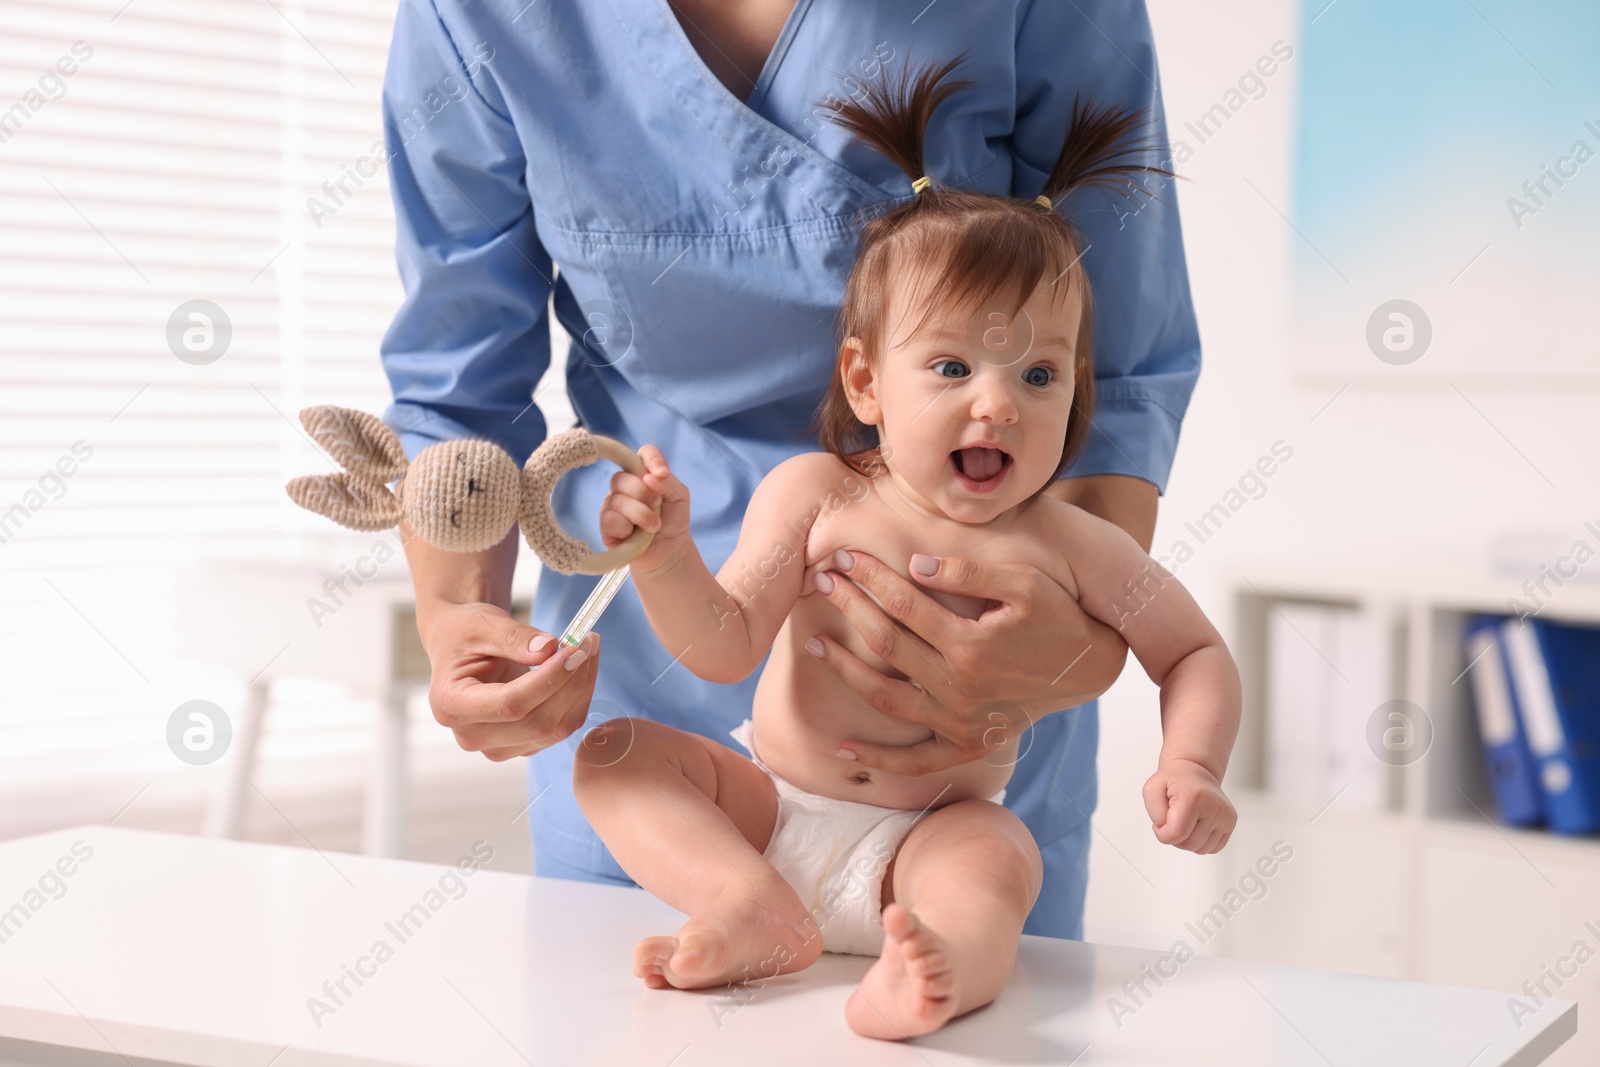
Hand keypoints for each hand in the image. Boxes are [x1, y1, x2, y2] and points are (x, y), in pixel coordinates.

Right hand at [419, 600, 599, 760]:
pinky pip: (563, 726)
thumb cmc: (466, 632)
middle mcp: (471, 735)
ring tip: (588, 647)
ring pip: (557, 728)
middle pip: (538, 722)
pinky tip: (581, 666)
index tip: (576, 650)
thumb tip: (550, 649)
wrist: (461, 646)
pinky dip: (579, 695)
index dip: (549, 680)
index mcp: (451, 705)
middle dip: (572, 681)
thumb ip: (515, 636)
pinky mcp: (523, 744)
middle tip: (589, 641)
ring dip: (582, 687)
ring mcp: (498, 746)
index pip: (509, 704)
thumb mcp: (483, 624)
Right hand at [598, 443, 691, 575]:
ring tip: (654, 526)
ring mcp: (612, 504)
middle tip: (658, 506)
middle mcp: (624, 485)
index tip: (662, 472)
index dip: (651, 459)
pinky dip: (626, 528)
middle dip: (644, 494)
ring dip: (641, 515)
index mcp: (643, 473)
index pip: (644, 454)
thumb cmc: (673, 520)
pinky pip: (610, 519)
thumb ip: (669, 483)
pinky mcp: (606, 524)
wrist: (670, 550)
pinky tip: (634, 534)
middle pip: (622, 477)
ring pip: (617, 500)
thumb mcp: (680, 498)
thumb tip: (650, 476)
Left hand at [805, 550, 1129, 774]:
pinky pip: (918, 761)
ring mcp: (962, 722)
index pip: (904, 604)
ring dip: (845, 671)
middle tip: (821, 581)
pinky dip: (880, 760)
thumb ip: (969, 573)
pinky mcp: (968, 744)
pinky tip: (842, 749)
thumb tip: (913, 565)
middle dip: (850, 609)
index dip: (870, 578)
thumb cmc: (1057, 616)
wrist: (1091, 667)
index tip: (842, 556)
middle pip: (887, 645)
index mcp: (972, 645)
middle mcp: (961, 688)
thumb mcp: (1024, 583)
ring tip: (813, 644)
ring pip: (887, 699)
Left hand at [1142, 758, 1235, 853]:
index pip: (1176, 834)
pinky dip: (1200, 842)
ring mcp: (1225, 817)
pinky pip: (1212, 848)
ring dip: (1188, 840)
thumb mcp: (1151, 789)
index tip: (1161, 822)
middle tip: (1173, 819)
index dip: (1163, 834)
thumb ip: (1155, 813)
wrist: (1195, 772)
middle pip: (1189, 844)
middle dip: (1175, 837)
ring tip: (1186, 821)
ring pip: (1201, 849)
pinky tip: (1196, 825)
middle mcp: (1215, 808)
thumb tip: (1167, 832)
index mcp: (1195, 797)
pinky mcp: (1230, 824)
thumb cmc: (1174, 780)